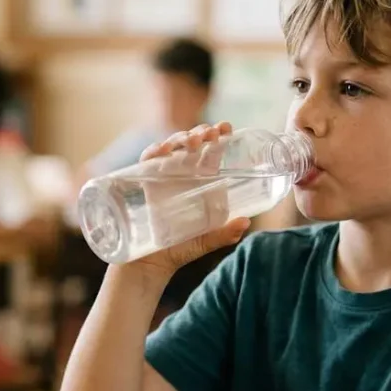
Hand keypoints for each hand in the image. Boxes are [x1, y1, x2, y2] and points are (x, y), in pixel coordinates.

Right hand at [128, 122, 249, 276]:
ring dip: (180, 138)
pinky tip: (163, 149)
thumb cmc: (181, 249)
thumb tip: (245, 222)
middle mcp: (183, 174)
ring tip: (192, 141)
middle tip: (210, 133)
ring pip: (171, 147)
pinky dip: (154, 151)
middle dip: (200, 133)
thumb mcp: (205, 241)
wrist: (152, 262)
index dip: (217, 136)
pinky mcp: (145, 182)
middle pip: (191, 144)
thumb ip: (224, 234)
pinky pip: (147, 160)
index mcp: (201, 181)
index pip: (210, 151)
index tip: (225, 127)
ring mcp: (163, 176)